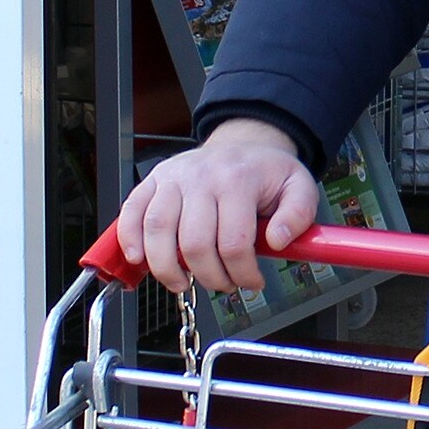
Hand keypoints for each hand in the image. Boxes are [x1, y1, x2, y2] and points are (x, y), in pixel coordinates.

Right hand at [116, 118, 320, 295]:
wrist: (243, 144)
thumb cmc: (267, 173)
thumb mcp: (299, 187)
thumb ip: (299, 214)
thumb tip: (278, 242)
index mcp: (237, 180)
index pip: (233, 242)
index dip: (242, 273)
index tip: (252, 283)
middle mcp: (200, 177)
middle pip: (194, 243)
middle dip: (209, 277)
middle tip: (223, 284)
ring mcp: (172, 178)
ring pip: (157, 231)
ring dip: (167, 269)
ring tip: (184, 282)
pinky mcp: (153, 181)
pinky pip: (131, 211)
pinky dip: (129, 239)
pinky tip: (139, 260)